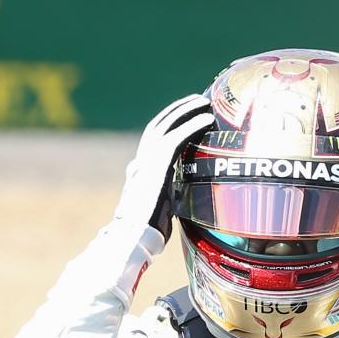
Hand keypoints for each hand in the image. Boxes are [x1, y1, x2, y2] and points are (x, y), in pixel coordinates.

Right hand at [114, 94, 213, 239]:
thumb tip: (182, 203)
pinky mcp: (156, 167)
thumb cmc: (146, 234)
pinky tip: (207, 119)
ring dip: (186, 111)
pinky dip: (192, 126)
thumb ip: (170, 200)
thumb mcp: (160, 211)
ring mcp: (146, 163)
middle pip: (158, 125)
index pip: (153, 140)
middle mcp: (141, 162)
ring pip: (166, 126)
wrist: (132, 238)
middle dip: (177, 110)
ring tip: (204, 102)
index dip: (169, 124)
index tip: (184, 116)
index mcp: (140, 171)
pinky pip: (176, 139)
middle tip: (196, 100)